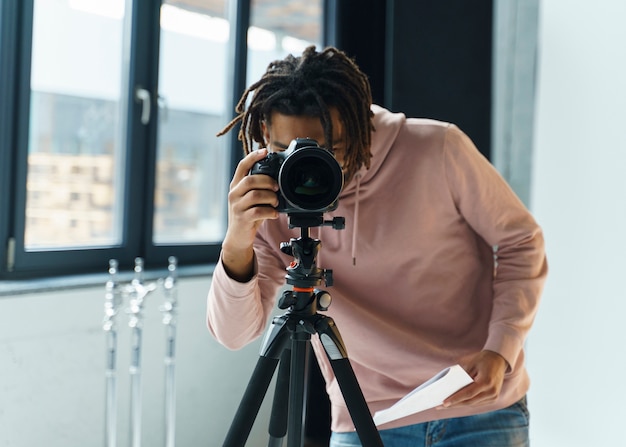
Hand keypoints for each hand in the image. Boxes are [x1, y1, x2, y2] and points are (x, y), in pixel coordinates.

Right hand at [221, 149, 279, 280]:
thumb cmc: (248, 215)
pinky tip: (274, 213)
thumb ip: (258, 188)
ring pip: (255, 195)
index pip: (241, 166)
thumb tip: (277, 177)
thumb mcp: (250, 199)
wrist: (238, 237)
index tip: (265, 151)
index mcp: (236, 186)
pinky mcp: (242, 219)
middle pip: (250, 180)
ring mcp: (236, 206)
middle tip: (277, 188)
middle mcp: (234, 194)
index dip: (253, 157)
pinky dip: (270, 211)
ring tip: (276, 202)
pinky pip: (258, 211)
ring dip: (270, 197)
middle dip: (267, 181)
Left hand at [441, 350, 507, 407]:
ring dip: (459, 405)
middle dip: (454, 404)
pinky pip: (477, 403)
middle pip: (470, 401)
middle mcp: (492, 391)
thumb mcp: (471, 364)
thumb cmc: (482, 360)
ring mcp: (494, 396)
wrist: (498, 360)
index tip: (444, 403)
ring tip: (445, 405)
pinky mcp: (493, 398)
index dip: (455, 399)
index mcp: (486, 382)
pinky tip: (456, 403)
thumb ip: (462, 377)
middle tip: (440, 406)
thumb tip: (450, 388)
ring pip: (473, 404)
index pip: (468, 393)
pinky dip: (467, 402)